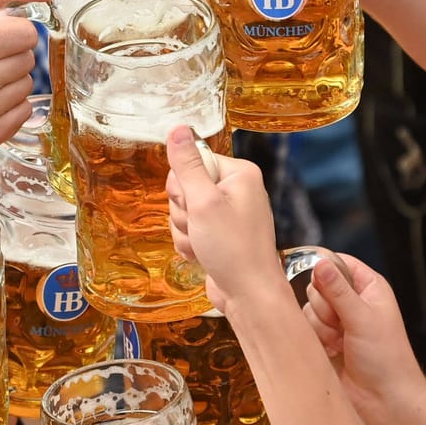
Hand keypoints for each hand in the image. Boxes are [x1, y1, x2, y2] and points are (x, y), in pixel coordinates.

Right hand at [165, 126, 286, 311]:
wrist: (248, 295)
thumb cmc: (233, 249)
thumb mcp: (203, 203)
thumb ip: (187, 166)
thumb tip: (178, 129)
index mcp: (239, 173)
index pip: (191, 162)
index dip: (185, 188)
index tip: (197, 206)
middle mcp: (235, 189)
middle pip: (184, 187)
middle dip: (184, 213)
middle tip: (202, 229)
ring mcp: (228, 212)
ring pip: (183, 210)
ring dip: (185, 231)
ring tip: (204, 245)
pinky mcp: (219, 232)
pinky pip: (189, 228)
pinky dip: (189, 243)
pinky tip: (202, 254)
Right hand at [302, 252, 425, 416]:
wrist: (384, 401)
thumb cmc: (387, 359)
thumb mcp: (364, 318)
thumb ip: (339, 291)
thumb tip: (320, 264)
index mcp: (368, 287)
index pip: (338, 262)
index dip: (326, 270)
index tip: (321, 283)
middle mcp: (352, 301)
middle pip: (317, 286)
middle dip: (325, 307)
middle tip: (343, 325)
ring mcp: (337, 322)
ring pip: (308, 309)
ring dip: (322, 328)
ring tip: (342, 343)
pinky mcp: (325, 341)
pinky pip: (306, 329)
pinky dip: (317, 340)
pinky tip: (334, 352)